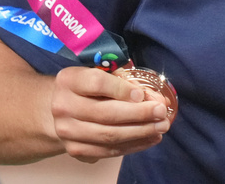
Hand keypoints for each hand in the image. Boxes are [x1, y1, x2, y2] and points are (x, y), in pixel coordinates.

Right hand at [50, 66, 172, 162]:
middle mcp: (63, 106)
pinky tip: (149, 138)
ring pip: (109, 135)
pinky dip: (132, 145)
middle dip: (139, 114)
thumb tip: (155, 98)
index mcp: (69, 80)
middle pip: (106, 113)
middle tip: (161, 112)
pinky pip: (108, 151)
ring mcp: (67, 131)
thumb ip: (126, 81)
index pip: (97, 83)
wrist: (63, 110)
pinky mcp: (75, 149)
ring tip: (161, 126)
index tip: (142, 94)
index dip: (122, 89)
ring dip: (140, 132)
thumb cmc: (89, 88)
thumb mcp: (102, 74)